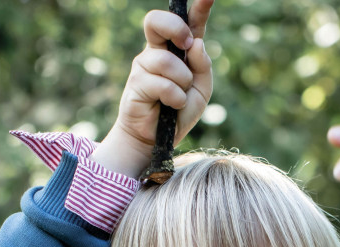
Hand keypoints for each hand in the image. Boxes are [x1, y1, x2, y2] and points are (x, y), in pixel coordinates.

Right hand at [95, 0, 213, 177]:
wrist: (156, 140)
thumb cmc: (178, 113)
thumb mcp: (201, 91)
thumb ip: (203, 67)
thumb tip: (197, 44)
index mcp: (175, 50)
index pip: (186, 23)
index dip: (198, 8)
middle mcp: (156, 52)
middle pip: (156, 22)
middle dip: (174, 27)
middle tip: (186, 44)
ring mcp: (143, 66)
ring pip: (166, 60)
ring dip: (181, 81)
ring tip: (180, 98)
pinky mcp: (136, 83)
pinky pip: (162, 83)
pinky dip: (175, 97)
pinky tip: (173, 106)